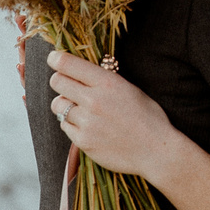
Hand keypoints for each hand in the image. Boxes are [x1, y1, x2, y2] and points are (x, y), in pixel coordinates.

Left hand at [47, 51, 188, 185]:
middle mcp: (93, 100)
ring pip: (58, 106)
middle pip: (57, 82)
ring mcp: (87, 122)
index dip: (56, 59)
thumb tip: (82, 72)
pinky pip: (65, 127)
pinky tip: (86, 126)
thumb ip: (105, 80)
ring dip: (64, 104)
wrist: (156, 150)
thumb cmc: (148, 117)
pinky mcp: (83, 141)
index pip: (68, 64)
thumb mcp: (130, 89)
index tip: (53, 59)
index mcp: (107, 82)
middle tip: (66, 85)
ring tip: (78, 108)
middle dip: (59, 81)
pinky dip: (72, 124)